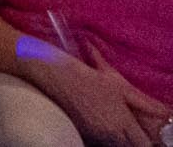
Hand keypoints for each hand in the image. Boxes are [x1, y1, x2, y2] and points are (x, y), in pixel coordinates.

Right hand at [25, 41, 170, 146]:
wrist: (55, 77)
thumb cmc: (88, 78)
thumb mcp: (119, 86)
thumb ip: (144, 102)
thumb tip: (164, 111)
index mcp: (123, 123)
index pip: (142, 144)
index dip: (145, 141)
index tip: (145, 135)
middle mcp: (111, 134)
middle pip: (129, 146)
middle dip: (133, 140)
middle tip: (132, 130)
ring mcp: (96, 136)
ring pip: (115, 145)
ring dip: (119, 140)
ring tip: (116, 126)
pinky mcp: (83, 134)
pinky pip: (101, 141)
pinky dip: (106, 138)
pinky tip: (102, 125)